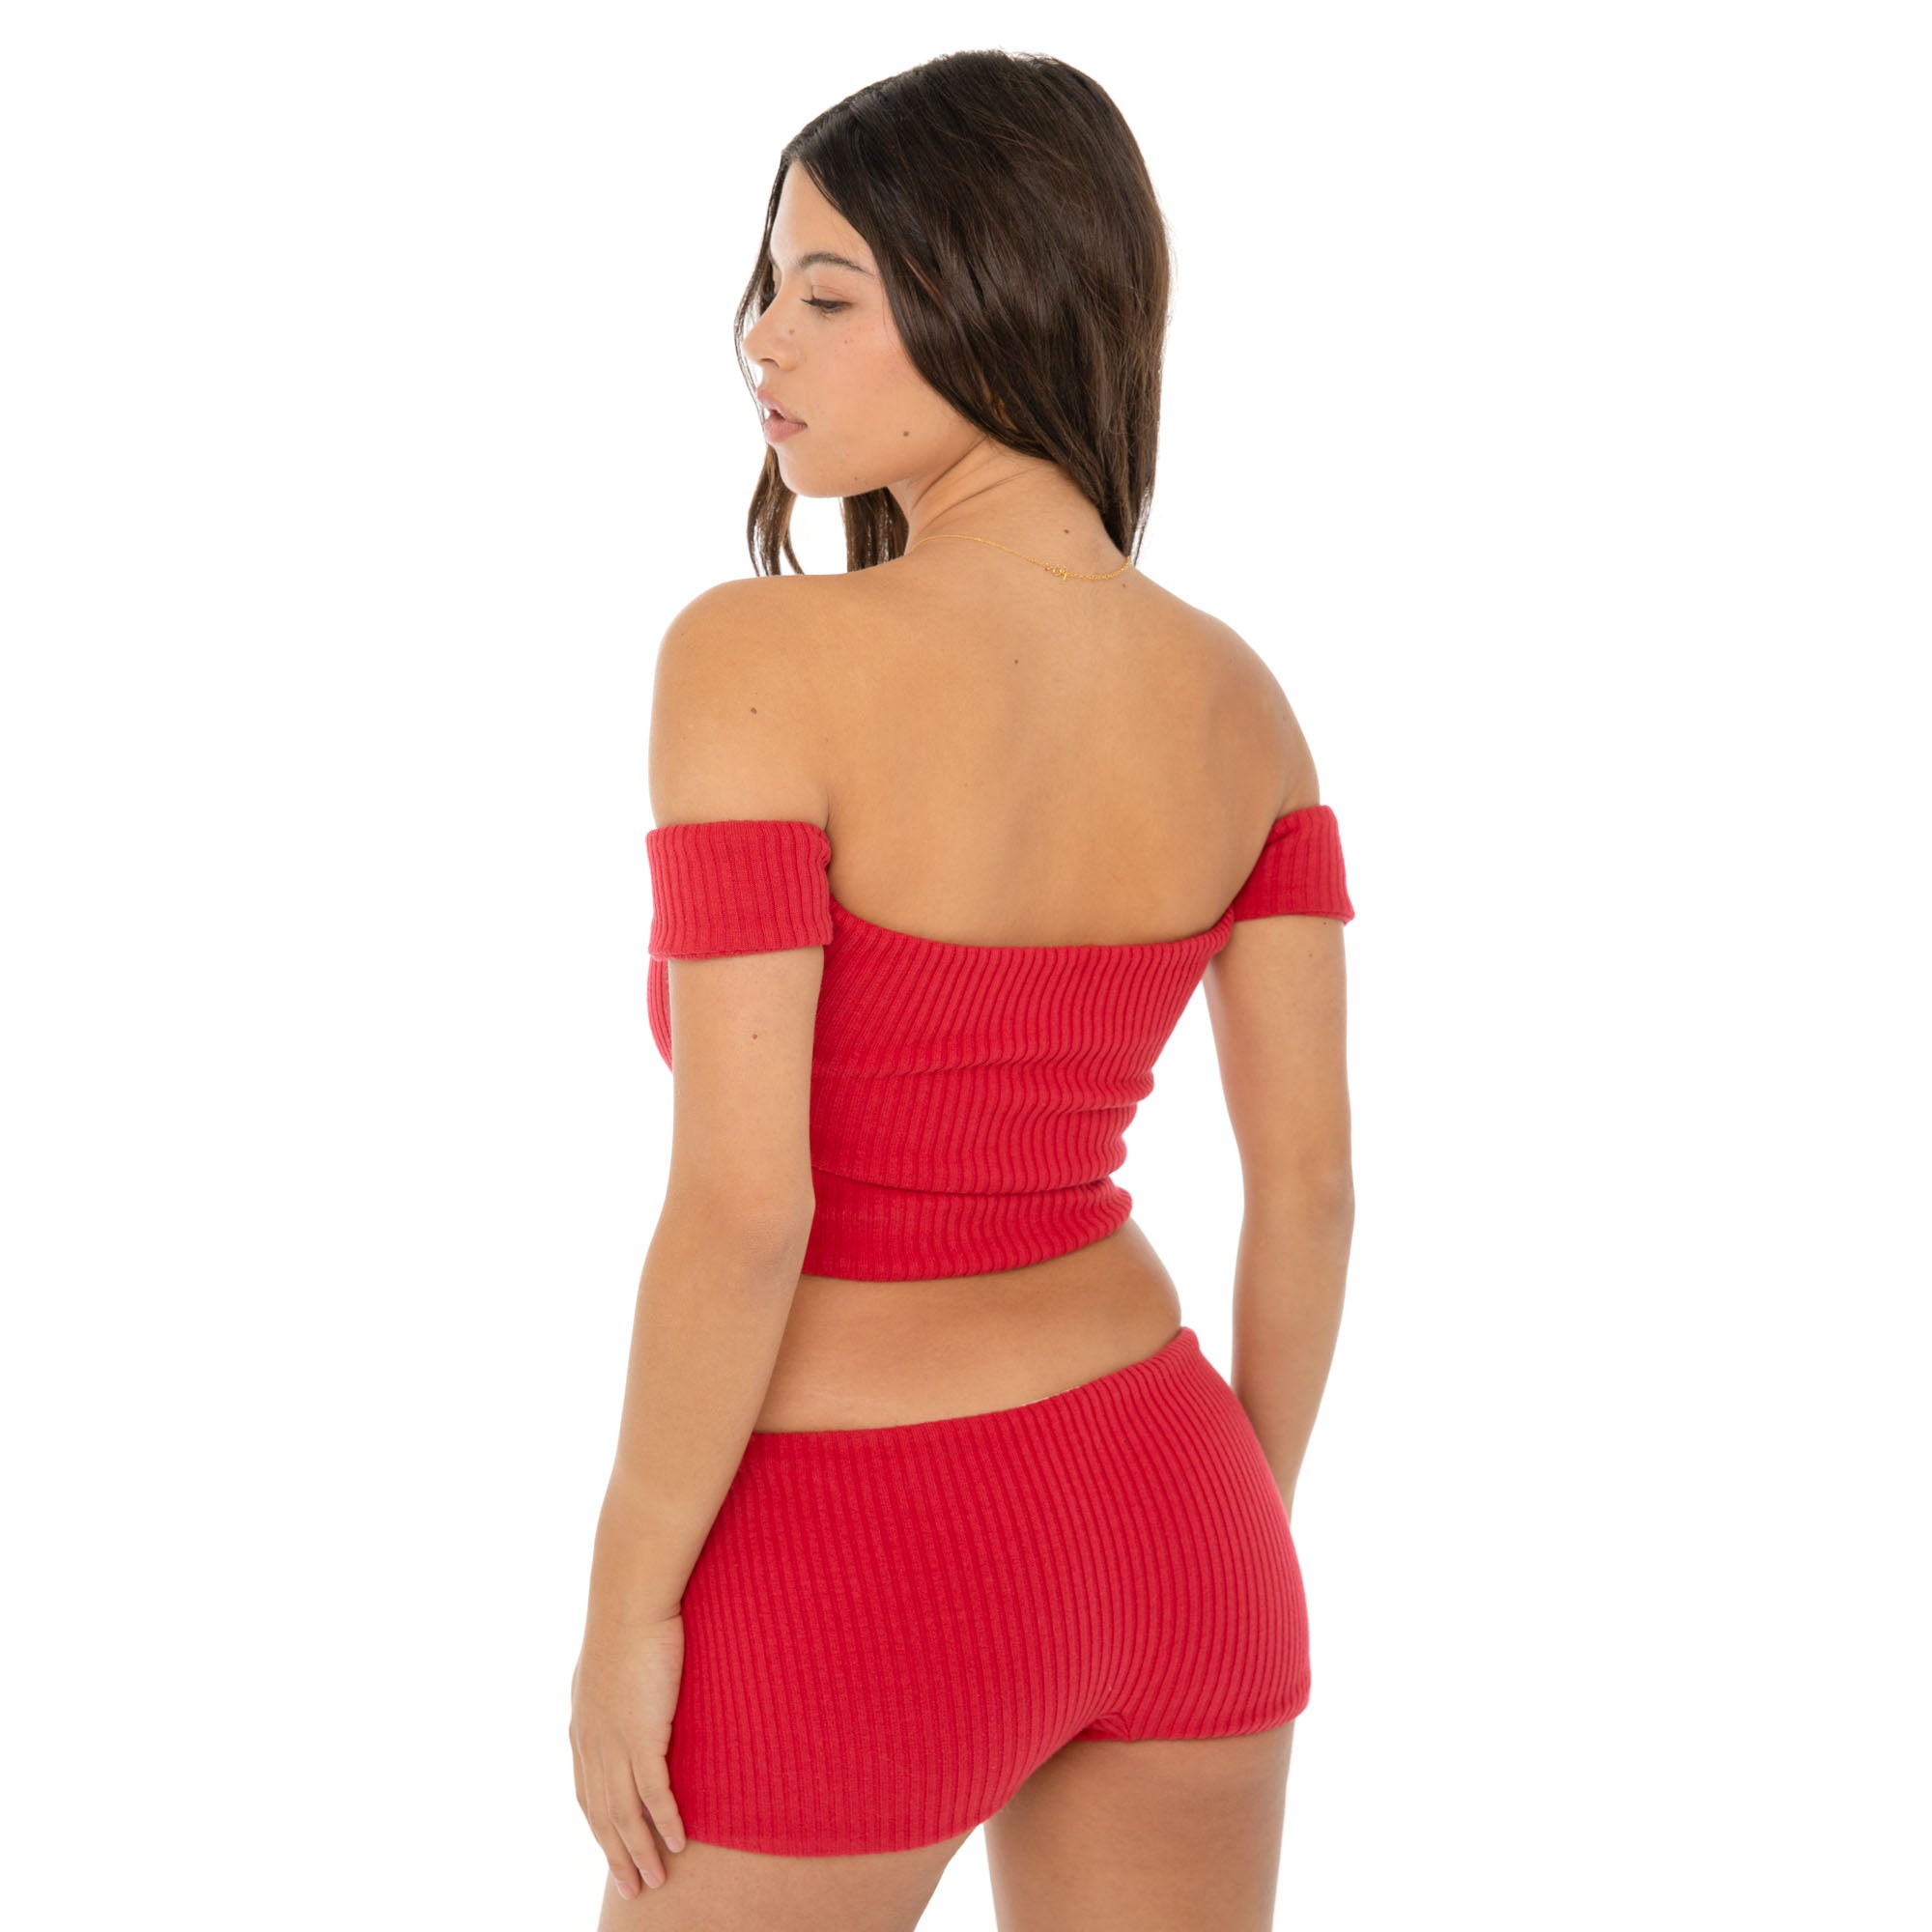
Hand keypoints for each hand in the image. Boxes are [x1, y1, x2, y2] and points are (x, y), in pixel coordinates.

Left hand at [570, 1611, 688, 1898]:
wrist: (629, 1601)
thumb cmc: (626, 1620)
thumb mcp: (608, 1662)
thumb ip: (612, 1688)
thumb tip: (623, 1692)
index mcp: (582, 1728)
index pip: (587, 1793)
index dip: (600, 1828)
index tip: (612, 1853)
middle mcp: (592, 1744)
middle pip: (602, 1815)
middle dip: (616, 1855)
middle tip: (631, 1889)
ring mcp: (615, 1742)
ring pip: (625, 1814)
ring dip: (639, 1852)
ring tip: (654, 1881)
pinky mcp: (641, 1734)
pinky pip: (654, 1792)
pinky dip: (665, 1821)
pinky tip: (677, 1843)